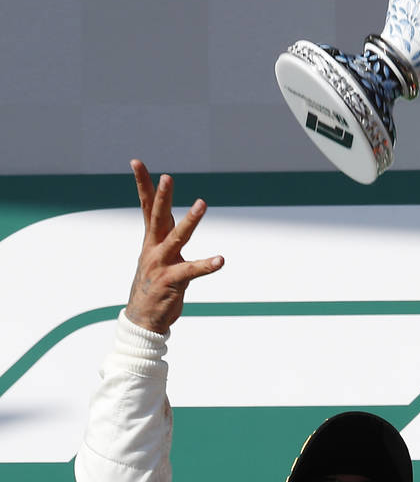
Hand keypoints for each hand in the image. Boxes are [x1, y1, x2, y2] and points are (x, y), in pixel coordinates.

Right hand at [125, 160, 223, 332]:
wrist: (143, 319)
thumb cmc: (154, 286)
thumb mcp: (158, 257)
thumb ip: (166, 237)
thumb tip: (175, 220)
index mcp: (151, 240)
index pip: (146, 207)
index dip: (142, 184)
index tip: (136, 162)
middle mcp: (154, 249)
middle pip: (158, 216)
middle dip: (162, 196)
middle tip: (168, 177)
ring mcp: (161, 264)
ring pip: (177, 237)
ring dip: (190, 220)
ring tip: (202, 203)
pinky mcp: (173, 281)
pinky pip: (192, 271)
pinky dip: (206, 265)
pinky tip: (220, 260)